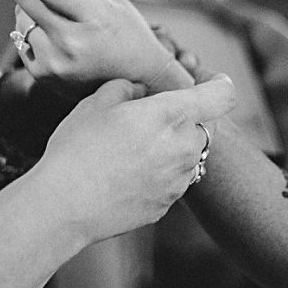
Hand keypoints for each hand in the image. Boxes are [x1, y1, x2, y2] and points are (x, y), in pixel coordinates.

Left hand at [0, 0, 191, 98]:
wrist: (140, 81)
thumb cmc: (127, 32)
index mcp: (95, 17)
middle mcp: (72, 43)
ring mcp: (56, 63)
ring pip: (20, 16)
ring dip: (29, 2)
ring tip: (59, 10)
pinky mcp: (43, 75)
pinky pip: (21, 38)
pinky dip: (32, 27)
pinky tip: (57, 33)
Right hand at [28, 74, 235, 243]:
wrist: (64, 206)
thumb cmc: (78, 149)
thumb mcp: (98, 102)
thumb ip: (129, 87)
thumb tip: (141, 91)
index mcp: (172, 115)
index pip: (223, 94)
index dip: (218, 83)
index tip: (205, 81)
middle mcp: (185, 148)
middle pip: (202, 126)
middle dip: (182, 119)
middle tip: (146, 119)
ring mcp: (179, 180)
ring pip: (188, 155)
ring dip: (170, 147)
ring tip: (130, 149)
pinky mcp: (167, 204)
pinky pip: (172, 180)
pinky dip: (158, 173)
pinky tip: (125, 174)